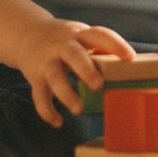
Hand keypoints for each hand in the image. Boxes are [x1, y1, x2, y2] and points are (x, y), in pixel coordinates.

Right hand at [16, 18, 134, 126]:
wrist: (27, 34)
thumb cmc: (65, 41)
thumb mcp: (81, 37)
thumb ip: (100, 51)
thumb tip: (130, 71)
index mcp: (79, 34)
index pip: (99, 35)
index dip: (115, 45)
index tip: (130, 57)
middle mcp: (62, 46)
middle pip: (73, 55)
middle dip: (86, 70)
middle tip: (99, 85)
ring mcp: (47, 61)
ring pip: (54, 77)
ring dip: (67, 94)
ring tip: (79, 110)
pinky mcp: (35, 77)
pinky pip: (39, 95)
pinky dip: (47, 111)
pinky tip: (58, 122)